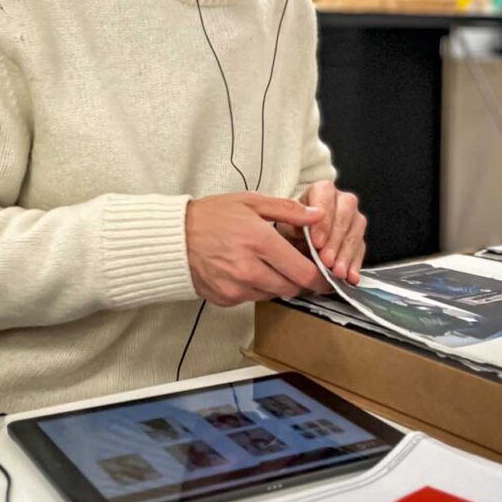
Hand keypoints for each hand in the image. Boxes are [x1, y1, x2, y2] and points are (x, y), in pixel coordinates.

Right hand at [185, 193, 328, 306]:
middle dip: (302, 280)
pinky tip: (250, 269)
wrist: (173, 237)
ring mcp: (237, 287)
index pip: (303, 272)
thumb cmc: (210, 216)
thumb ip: (288, 210)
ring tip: (271, 263)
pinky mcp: (227, 299)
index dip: (321, 277)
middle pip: (293, 288)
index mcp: (260, 241)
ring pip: (275, 294)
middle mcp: (250, 269)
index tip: (328, 275)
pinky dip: (259, 286)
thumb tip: (318, 215)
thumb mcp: (251, 202)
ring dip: (280, 283)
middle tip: (302, 266)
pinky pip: (254, 298)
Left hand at [283, 181, 365, 284]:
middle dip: (336, 240)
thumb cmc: (292, 226)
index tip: (317, 243)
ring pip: (356, 230)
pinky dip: (355, 264)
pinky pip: (361, 248)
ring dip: (347, 253)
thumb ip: (294, 225)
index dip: (323, 222)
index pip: (326, 198)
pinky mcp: (359, 235)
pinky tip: (350, 277)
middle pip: (346, 213)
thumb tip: (306, 233)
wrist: (298, 236)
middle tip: (327, 260)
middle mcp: (341, 199)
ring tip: (337, 272)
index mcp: (322, 190)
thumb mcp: (286, 223)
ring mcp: (353, 216)